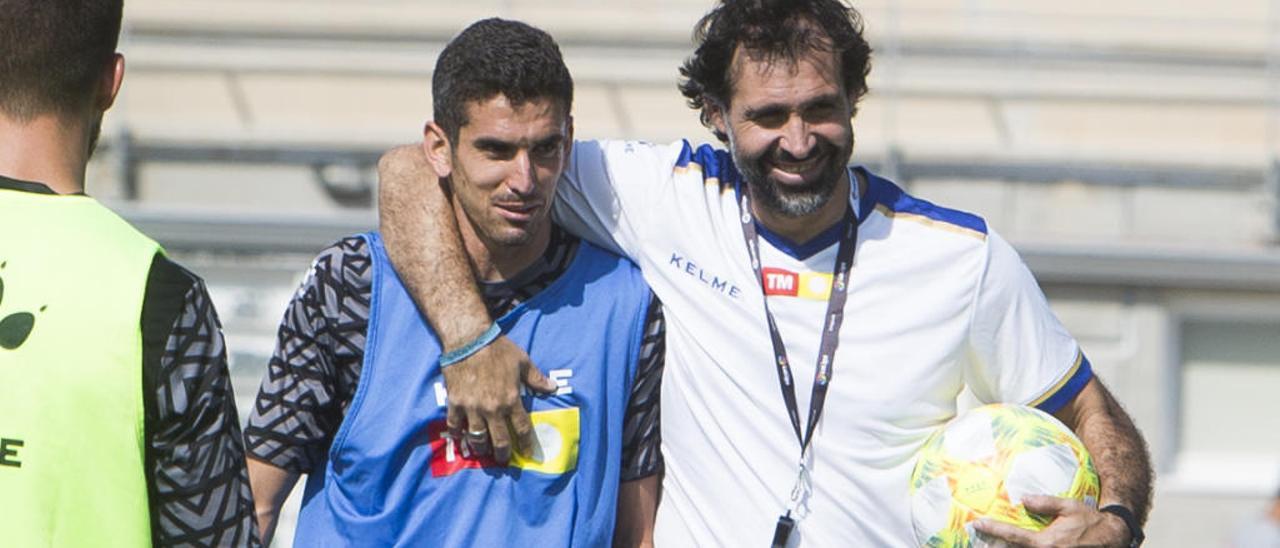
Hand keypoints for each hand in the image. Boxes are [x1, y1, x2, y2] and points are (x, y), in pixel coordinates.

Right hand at [443, 335, 558, 462]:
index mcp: (511, 400)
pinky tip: (460, 437)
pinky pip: (455, 425)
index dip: (526, 444)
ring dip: (481, 449)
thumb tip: (553, 387)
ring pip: (477, 438)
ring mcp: (472, 408)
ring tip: (483, 453)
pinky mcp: (456, 403)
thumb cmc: (498, 349)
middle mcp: (492, 409)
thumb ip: (536, 378)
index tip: (528, 453)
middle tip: (503, 460)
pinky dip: (457, 433)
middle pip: (499, 440)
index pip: (522, 428)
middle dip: (502, 454)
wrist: (469, 340)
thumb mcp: (522, 362)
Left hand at [973, 496, 1130, 547]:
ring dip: (1009, 547)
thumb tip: (1023, 500)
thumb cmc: (1090, 522)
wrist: (1113, 539)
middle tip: (978, 539)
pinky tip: (1015, 542)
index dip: (993, 529)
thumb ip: (1045, 503)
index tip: (977, 523)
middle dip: (996, 545)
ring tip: (991, 542)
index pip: (1013, 536)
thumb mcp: (1069, 507)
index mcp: (1046, 543)